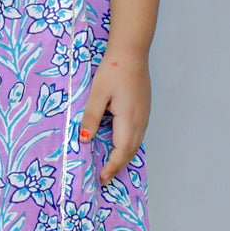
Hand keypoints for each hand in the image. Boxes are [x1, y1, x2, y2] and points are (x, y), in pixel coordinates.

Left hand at [79, 46, 150, 183]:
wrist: (131, 52)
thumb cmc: (113, 70)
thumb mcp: (97, 94)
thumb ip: (91, 118)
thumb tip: (85, 140)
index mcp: (128, 118)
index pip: (122, 151)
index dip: (112, 167)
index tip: (102, 178)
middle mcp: (140, 120)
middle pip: (131, 151)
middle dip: (118, 166)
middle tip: (104, 178)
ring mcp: (145, 115)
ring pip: (136, 144)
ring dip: (124, 157)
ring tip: (111, 166)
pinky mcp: (144, 110)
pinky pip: (138, 135)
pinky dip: (129, 146)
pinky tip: (120, 146)